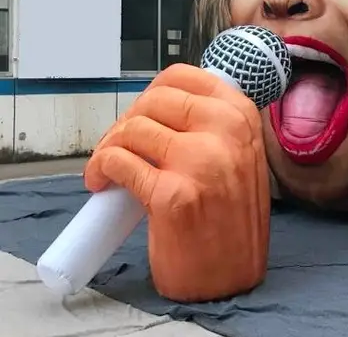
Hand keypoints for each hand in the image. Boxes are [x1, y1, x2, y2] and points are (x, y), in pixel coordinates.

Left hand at [83, 63, 270, 302]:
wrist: (231, 277)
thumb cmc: (231, 218)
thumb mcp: (238, 155)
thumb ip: (211, 125)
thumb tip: (157, 108)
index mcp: (241, 115)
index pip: (183, 76)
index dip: (151, 92)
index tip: (140, 112)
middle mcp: (226, 130)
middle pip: (154, 100)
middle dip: (126, 120)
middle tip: (119, 145)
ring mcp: (200, 160)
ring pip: (133, 128)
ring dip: (108, 146)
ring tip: (106, 168)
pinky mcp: (172, 194)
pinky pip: (119, 161)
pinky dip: (100, 168)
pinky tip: (101, 182)